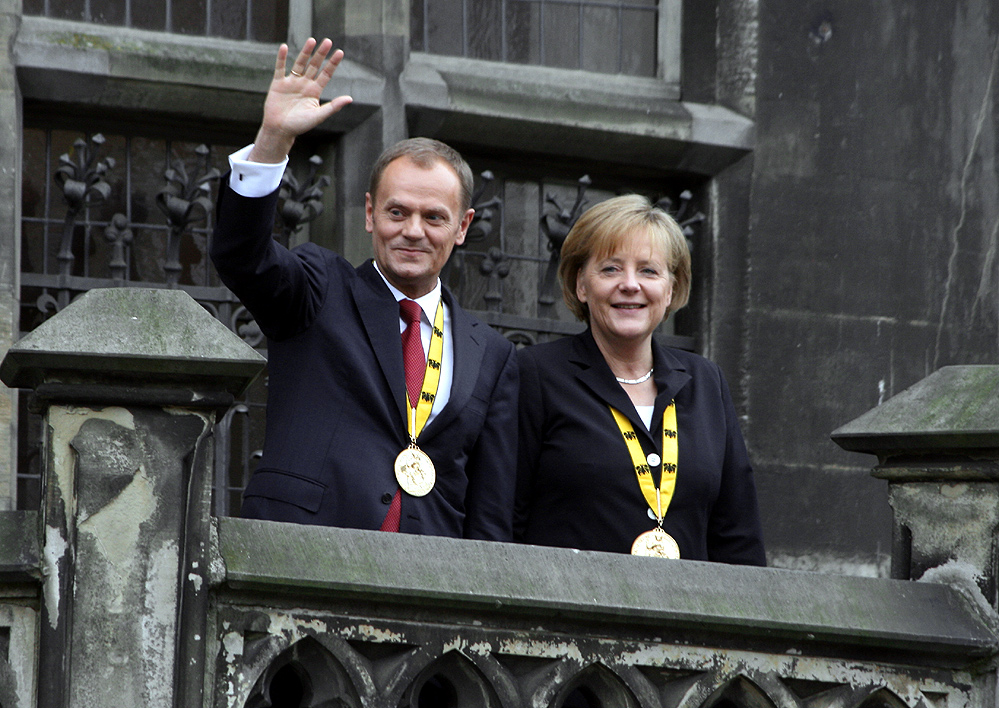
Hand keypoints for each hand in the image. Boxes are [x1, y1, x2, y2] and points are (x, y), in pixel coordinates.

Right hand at [249, 38, 353, 162]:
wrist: (280, 130)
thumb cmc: (300, 125)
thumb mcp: (318, 115)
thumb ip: (333, 106)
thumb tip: (350, 98)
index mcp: (314, 91)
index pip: (326, 74)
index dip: (333, 63)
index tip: (340, 52)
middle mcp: (304, 84)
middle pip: (314, 65)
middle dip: (321, 54)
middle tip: (328, 41)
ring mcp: (291, 83)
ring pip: (299, 64)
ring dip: (305, 52)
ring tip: (312, 40)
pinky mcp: (278, 84)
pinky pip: (280, 68)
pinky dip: (281, 58)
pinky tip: (284, 47)